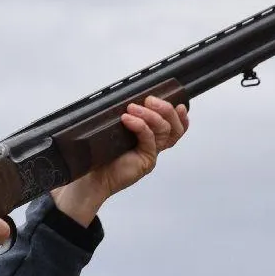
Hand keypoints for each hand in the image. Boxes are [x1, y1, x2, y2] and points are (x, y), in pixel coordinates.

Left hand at [52, 95, 189, 225]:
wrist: (94, 177)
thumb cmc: (102, 155)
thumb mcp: (116, 130)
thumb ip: (127, 117)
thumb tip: (129, 98)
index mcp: (151, 137)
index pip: (174, 127)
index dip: (180, 117)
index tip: (178, 105)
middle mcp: (154, 146)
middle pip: (173, 127)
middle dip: (165, 109)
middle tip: (150, 100)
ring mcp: (151, 153)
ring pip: (164, 130)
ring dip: (150, 115)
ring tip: (132, 108)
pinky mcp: (146, 160)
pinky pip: (149, 139)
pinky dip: (140, 126)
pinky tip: (127, 119)